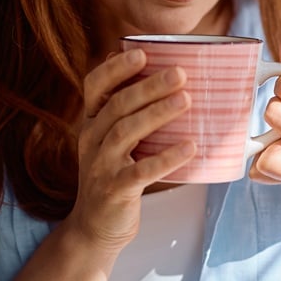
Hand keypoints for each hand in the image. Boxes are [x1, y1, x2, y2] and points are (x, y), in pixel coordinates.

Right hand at [65, 50, 195, 255]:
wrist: (96, 228)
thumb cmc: (115, 175)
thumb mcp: (113, 141)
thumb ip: (128, 111)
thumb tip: (156, 72)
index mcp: (91, 122)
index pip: (94, 86)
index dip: (116, 68)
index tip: (141, 53)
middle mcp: (91, 140)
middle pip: (116, 105)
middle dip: (148, 86)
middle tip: (180, 73)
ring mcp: (101, 166)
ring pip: (125, 132)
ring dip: (157, 113)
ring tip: (186, 100)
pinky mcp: (115, 190)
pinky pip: (141, 171)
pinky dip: (166, 158)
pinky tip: (189, 147)